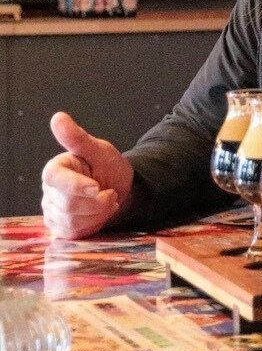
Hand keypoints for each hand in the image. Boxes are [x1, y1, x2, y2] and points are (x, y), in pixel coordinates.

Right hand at [40, 111, 134, 238]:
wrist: (122, 190)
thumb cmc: (109, 168)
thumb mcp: (100, 151)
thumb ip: (78, 138)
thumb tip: (58, 117)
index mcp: (56, 169)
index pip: (54, 178)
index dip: (76, 185)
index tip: (97, 187)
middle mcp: (50, 191)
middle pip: (66, 204)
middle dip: (96, 202)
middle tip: (110, 192)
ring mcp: (53, 210)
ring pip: (71, 220)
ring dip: (98, 213)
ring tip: (107, 200)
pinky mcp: (61, 227)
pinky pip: (74, 232)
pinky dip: (94, 224)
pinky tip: (100, 213)